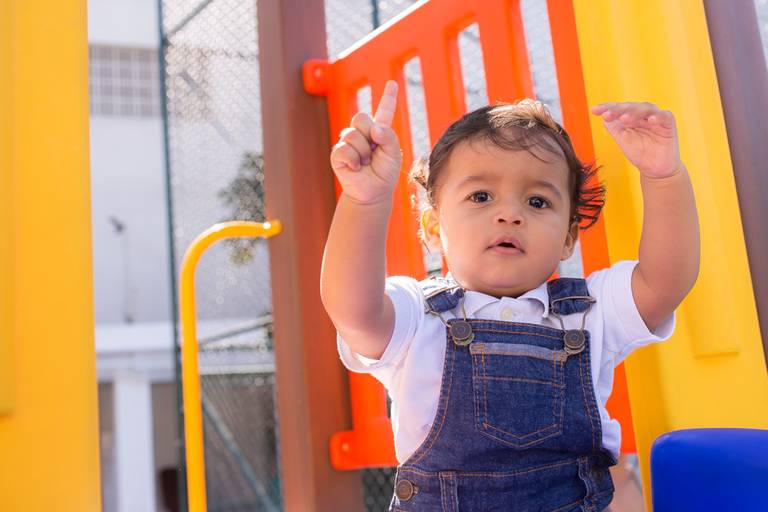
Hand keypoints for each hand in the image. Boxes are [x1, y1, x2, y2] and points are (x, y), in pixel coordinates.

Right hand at [330, 80, 401, 204]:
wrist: (373, 193)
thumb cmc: (384, 174)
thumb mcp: (394, 154)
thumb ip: (389, 136)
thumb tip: (373, 128)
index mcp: (379, 131)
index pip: (384, 110)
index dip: (388, 97)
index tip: (392, 83)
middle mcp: (362, 133)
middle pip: (360, 117)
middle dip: (368, 133)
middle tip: (372, 152)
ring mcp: (348, 143)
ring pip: (352, 134)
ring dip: (363, 152)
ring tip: (365, 163)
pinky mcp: (338, 154)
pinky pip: (344, 149)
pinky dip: (353, 160)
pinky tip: (356, 167)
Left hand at [591, 102, 681, 177]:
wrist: (654, 169)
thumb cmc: (639, 152)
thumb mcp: (622, 139)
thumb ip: (614, 128)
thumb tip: (603, 117)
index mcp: (631, 115)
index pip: (618, 108)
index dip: (606, 107)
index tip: (594, 110)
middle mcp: (643, 113)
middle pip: (630, 107)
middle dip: (617, 110)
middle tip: (606, 115)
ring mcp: (656, 117)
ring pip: (645, 109)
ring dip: (634, 112)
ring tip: (624, 119)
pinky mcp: (669, 123)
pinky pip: (664, 116)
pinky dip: (658, 117)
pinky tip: (650, 120)